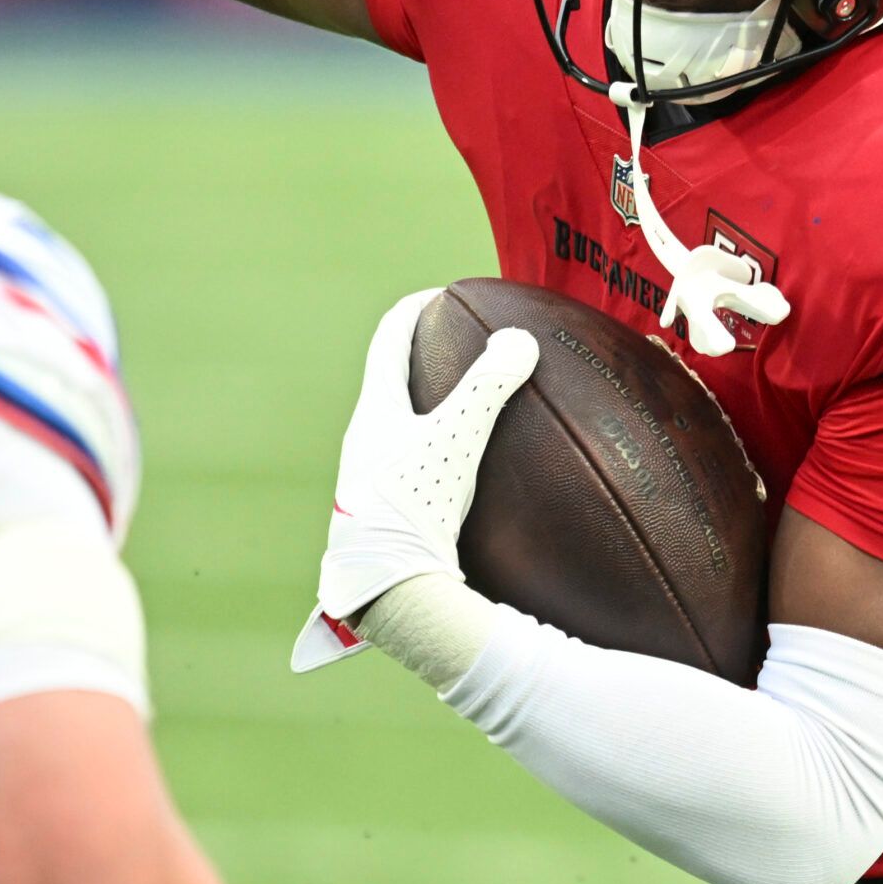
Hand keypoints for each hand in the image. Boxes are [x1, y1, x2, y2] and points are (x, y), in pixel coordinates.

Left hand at [293, 290, 536, 669]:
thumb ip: (489, 386)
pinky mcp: (385, 517)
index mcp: (373, 413)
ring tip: (472, 408)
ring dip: (431, 409)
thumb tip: (519, 338)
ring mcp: (370, 482)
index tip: (443, 293)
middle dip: (425, 358)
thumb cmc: (415, 506)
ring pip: (400, 427)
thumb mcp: (457, 438)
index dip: (415, 309)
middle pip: (391, 382)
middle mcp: (363, 443)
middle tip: (463, 345)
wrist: (388, 590)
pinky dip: (439, 451)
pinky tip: (470, 473)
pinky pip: (412, 466)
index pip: (388, 339)